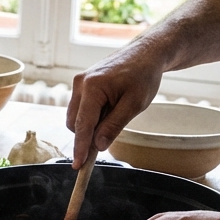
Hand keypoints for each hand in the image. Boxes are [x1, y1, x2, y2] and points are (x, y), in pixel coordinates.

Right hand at [65, 43, 164, 165]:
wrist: (145, 54)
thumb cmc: (143, 76)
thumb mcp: (134, 105)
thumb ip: (114, 126)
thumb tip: (98, 146)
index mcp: (92, 88)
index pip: (82, 125)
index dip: (80, 147)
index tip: (78, 166)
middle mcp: (80, 84)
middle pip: (75, 122)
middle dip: (87, 135)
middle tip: (109, 137)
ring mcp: (79, 82)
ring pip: (75, 116)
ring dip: (90, 124)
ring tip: (115, 114)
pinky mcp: (82, 83)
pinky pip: (80, 107)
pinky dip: (91, 115)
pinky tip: (109, 109)